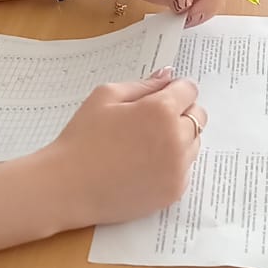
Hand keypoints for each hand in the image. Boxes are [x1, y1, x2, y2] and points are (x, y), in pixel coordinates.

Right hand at [49, 70, 204, 226]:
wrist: (69, 186)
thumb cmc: (82, 138)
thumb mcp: (105, 97)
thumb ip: (143, 84)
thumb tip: (168, 75)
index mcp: (161, 111)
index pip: (189, 90)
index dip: (174, 89)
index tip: (160, 96)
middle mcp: (177, 139)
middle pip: (198, 116)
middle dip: (180, 112)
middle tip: (150, 120)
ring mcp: (178, 169)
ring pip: (193, 143)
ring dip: (177, 139)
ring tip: (143, 144)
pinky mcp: (174, 192)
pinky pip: (185, 169)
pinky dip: (171, 164)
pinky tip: (143, 165)